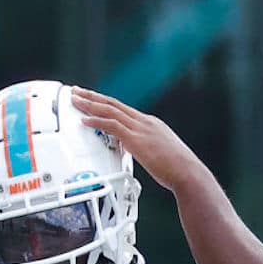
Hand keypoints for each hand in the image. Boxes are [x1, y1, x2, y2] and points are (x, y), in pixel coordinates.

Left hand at [70, 86, 205, 190]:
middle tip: (77, 91)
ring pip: (109, 110)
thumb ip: (143, 147)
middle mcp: (144, 122)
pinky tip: (84, 120)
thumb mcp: (158, 153)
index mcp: (150, 124)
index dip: (105, 102)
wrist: (188, 173)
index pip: (123, 108)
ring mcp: (140, 129)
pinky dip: (95, 121)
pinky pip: (111, 125)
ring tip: (75, 100)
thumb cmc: (177, 169)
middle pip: (113, 104)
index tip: (93, 98)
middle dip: (93, 96)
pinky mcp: (136, 139)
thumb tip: (132, 148)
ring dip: (89, 104)